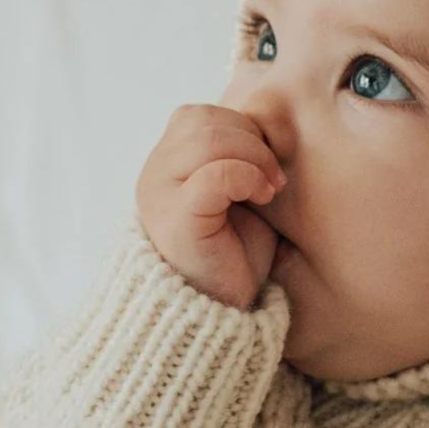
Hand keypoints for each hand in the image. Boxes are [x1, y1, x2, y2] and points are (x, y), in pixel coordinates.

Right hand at [135, 104, 287, 309]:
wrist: (219, 313)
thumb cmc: (232, 255)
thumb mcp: (235, 195)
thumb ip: (235, 158)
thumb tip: (267, 122)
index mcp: (165, 166)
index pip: (198, 115)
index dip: (240, 128)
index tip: (267, 163)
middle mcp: (154, 175)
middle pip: (203, 120)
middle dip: (251, 140)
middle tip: (274, 177)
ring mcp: (160, 195)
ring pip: (208, 138)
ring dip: (253, 156)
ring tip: (270, 188)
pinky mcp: (178, 218)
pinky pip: (215, 173)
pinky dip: (247, 177)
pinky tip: (263, 198)